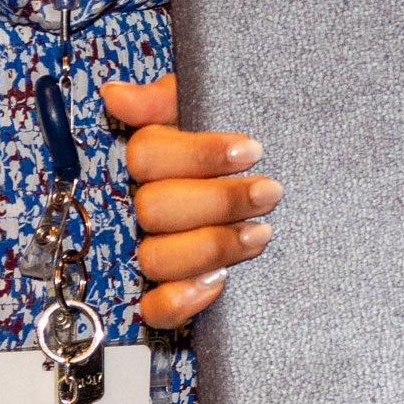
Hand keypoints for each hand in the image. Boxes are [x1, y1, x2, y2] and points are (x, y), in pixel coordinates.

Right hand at [102, 73, 280, 328]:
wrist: (284, 177)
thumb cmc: (240, 142)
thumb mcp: (209, 108)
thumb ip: (168, 98)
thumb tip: (118, 95)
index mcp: (153, 159)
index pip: (147, 155)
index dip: (200, 155)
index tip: (250, 149)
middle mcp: (148, 205)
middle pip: (154, 209)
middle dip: (219, 201)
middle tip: (269, 192)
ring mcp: (158, 248)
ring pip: (156, 257)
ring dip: (212, 246)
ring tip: (261, 231)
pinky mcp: (172, 289)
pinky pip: (157, 307)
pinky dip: (183, 299)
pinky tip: (220, 279)